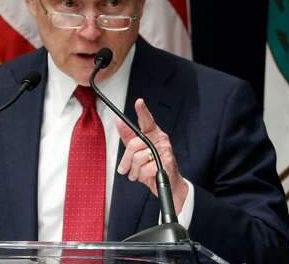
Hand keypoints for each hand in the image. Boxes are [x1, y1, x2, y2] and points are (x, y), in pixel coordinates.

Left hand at [116, 98, 188, 213]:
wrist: (168, 185)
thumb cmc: (152, 166)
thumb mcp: (138, 151)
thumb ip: (128, 137)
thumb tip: (119, 122)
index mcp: (153, 134)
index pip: (147, 120)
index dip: (142, 111)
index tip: (139, 102)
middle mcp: (160, 139)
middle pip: (134, 144)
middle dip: (126, 159)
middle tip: (124, 168)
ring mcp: (165, 150)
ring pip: (138, 158)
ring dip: (134, 170)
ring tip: (139, 173)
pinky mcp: (167, 162)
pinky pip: (145, 169)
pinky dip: (142, 176)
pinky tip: (147, 176)